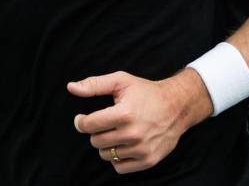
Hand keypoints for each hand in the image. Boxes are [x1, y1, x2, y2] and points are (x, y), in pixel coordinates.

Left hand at [68, 69, 211, 173]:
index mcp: (125, 113)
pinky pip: (119, 167)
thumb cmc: (146, 92)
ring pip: (106, 155)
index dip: (81, 121)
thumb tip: (71, 87)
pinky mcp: (148, 160)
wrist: (177, 106)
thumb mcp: (121, 81)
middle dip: (96, 132)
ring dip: (106, 145)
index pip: (89, 125)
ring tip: (116, 133)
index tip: (82, 119)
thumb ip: (94, 85)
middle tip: (105, 123)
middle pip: (96, 141)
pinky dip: (117, 158)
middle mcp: (133, 134)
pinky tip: (123, 145)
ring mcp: (141, 149)